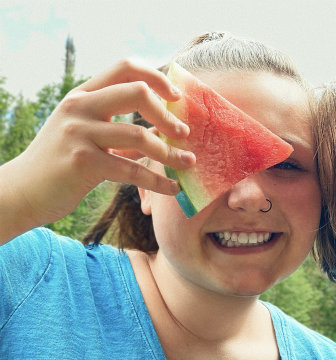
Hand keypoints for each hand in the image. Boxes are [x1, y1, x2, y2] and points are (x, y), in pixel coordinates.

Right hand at [2, 59, 193, 237]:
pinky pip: (132, 170)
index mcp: (82, 95)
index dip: (157, 78)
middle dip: (167, 114)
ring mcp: (79, 133)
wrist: (23, 191)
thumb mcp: (84, 133)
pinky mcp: (84, 163)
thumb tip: (161, 128)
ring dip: (170, 153)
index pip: (125, 68)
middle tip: (184, 133)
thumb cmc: (62, 163)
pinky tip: (173, 188)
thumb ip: (115, 125)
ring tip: (188, 163)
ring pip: (140, 136)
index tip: (176, 97)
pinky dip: (158, 180)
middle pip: (137, 92)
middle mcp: (80, 107)